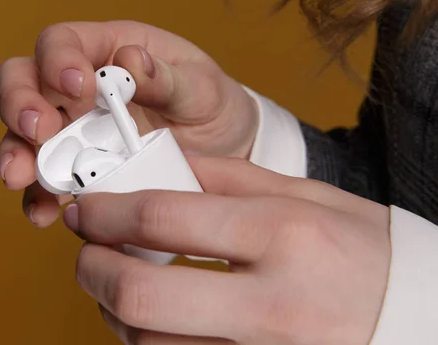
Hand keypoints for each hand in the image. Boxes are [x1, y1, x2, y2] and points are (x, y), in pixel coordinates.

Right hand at [0, 21, 257, 226]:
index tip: (78, 86)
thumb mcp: (201, 87)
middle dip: (20, 104)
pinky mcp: (77, 170)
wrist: (225, 153)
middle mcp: (78, 89)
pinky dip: (38, 198)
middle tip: (37, 130)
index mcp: (106, 51)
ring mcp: (73, 130)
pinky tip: (46, 213)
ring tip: (21, 178)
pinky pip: (45, 183)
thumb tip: (131, 61)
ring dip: (16, 155)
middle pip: (23, 82)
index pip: (61, 41)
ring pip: (23, 135)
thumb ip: (167, 77)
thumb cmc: (210, 105)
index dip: (58, 59)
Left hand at [65, 157, 390, 344]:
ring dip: (114, 309)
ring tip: (117, 280)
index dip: (107, 209)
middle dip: (92, 269)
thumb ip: (225, 177)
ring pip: (147, 343)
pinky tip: (154, 316)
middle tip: (88, 250)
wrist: (417, 319)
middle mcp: (270, 304)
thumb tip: (160, 166)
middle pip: (140, 295)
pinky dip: (148, 339)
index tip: (87, 207)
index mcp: (283, 235)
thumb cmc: (364, 252)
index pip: (164, 217)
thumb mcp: (306, 195)